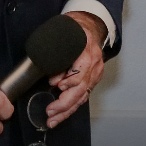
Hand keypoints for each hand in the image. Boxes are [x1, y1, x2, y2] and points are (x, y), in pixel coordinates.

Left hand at [44, 11, 105, 127]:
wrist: (91, 25)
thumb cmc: (75, 28)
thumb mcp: (64, 33)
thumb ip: (58, 53)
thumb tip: (54, 78)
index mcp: (87, 50)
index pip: (81, 71)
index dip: (68, 80)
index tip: (54, 84)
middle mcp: (94, 64)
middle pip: (81, 89)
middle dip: (64, 103)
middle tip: (50, 111)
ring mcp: (95, 73)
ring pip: (82, 96)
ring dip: (66, 110)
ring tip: (53, 120)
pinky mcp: (93, 79)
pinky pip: (83, 96)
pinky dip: (72, 107)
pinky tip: (62, 115)